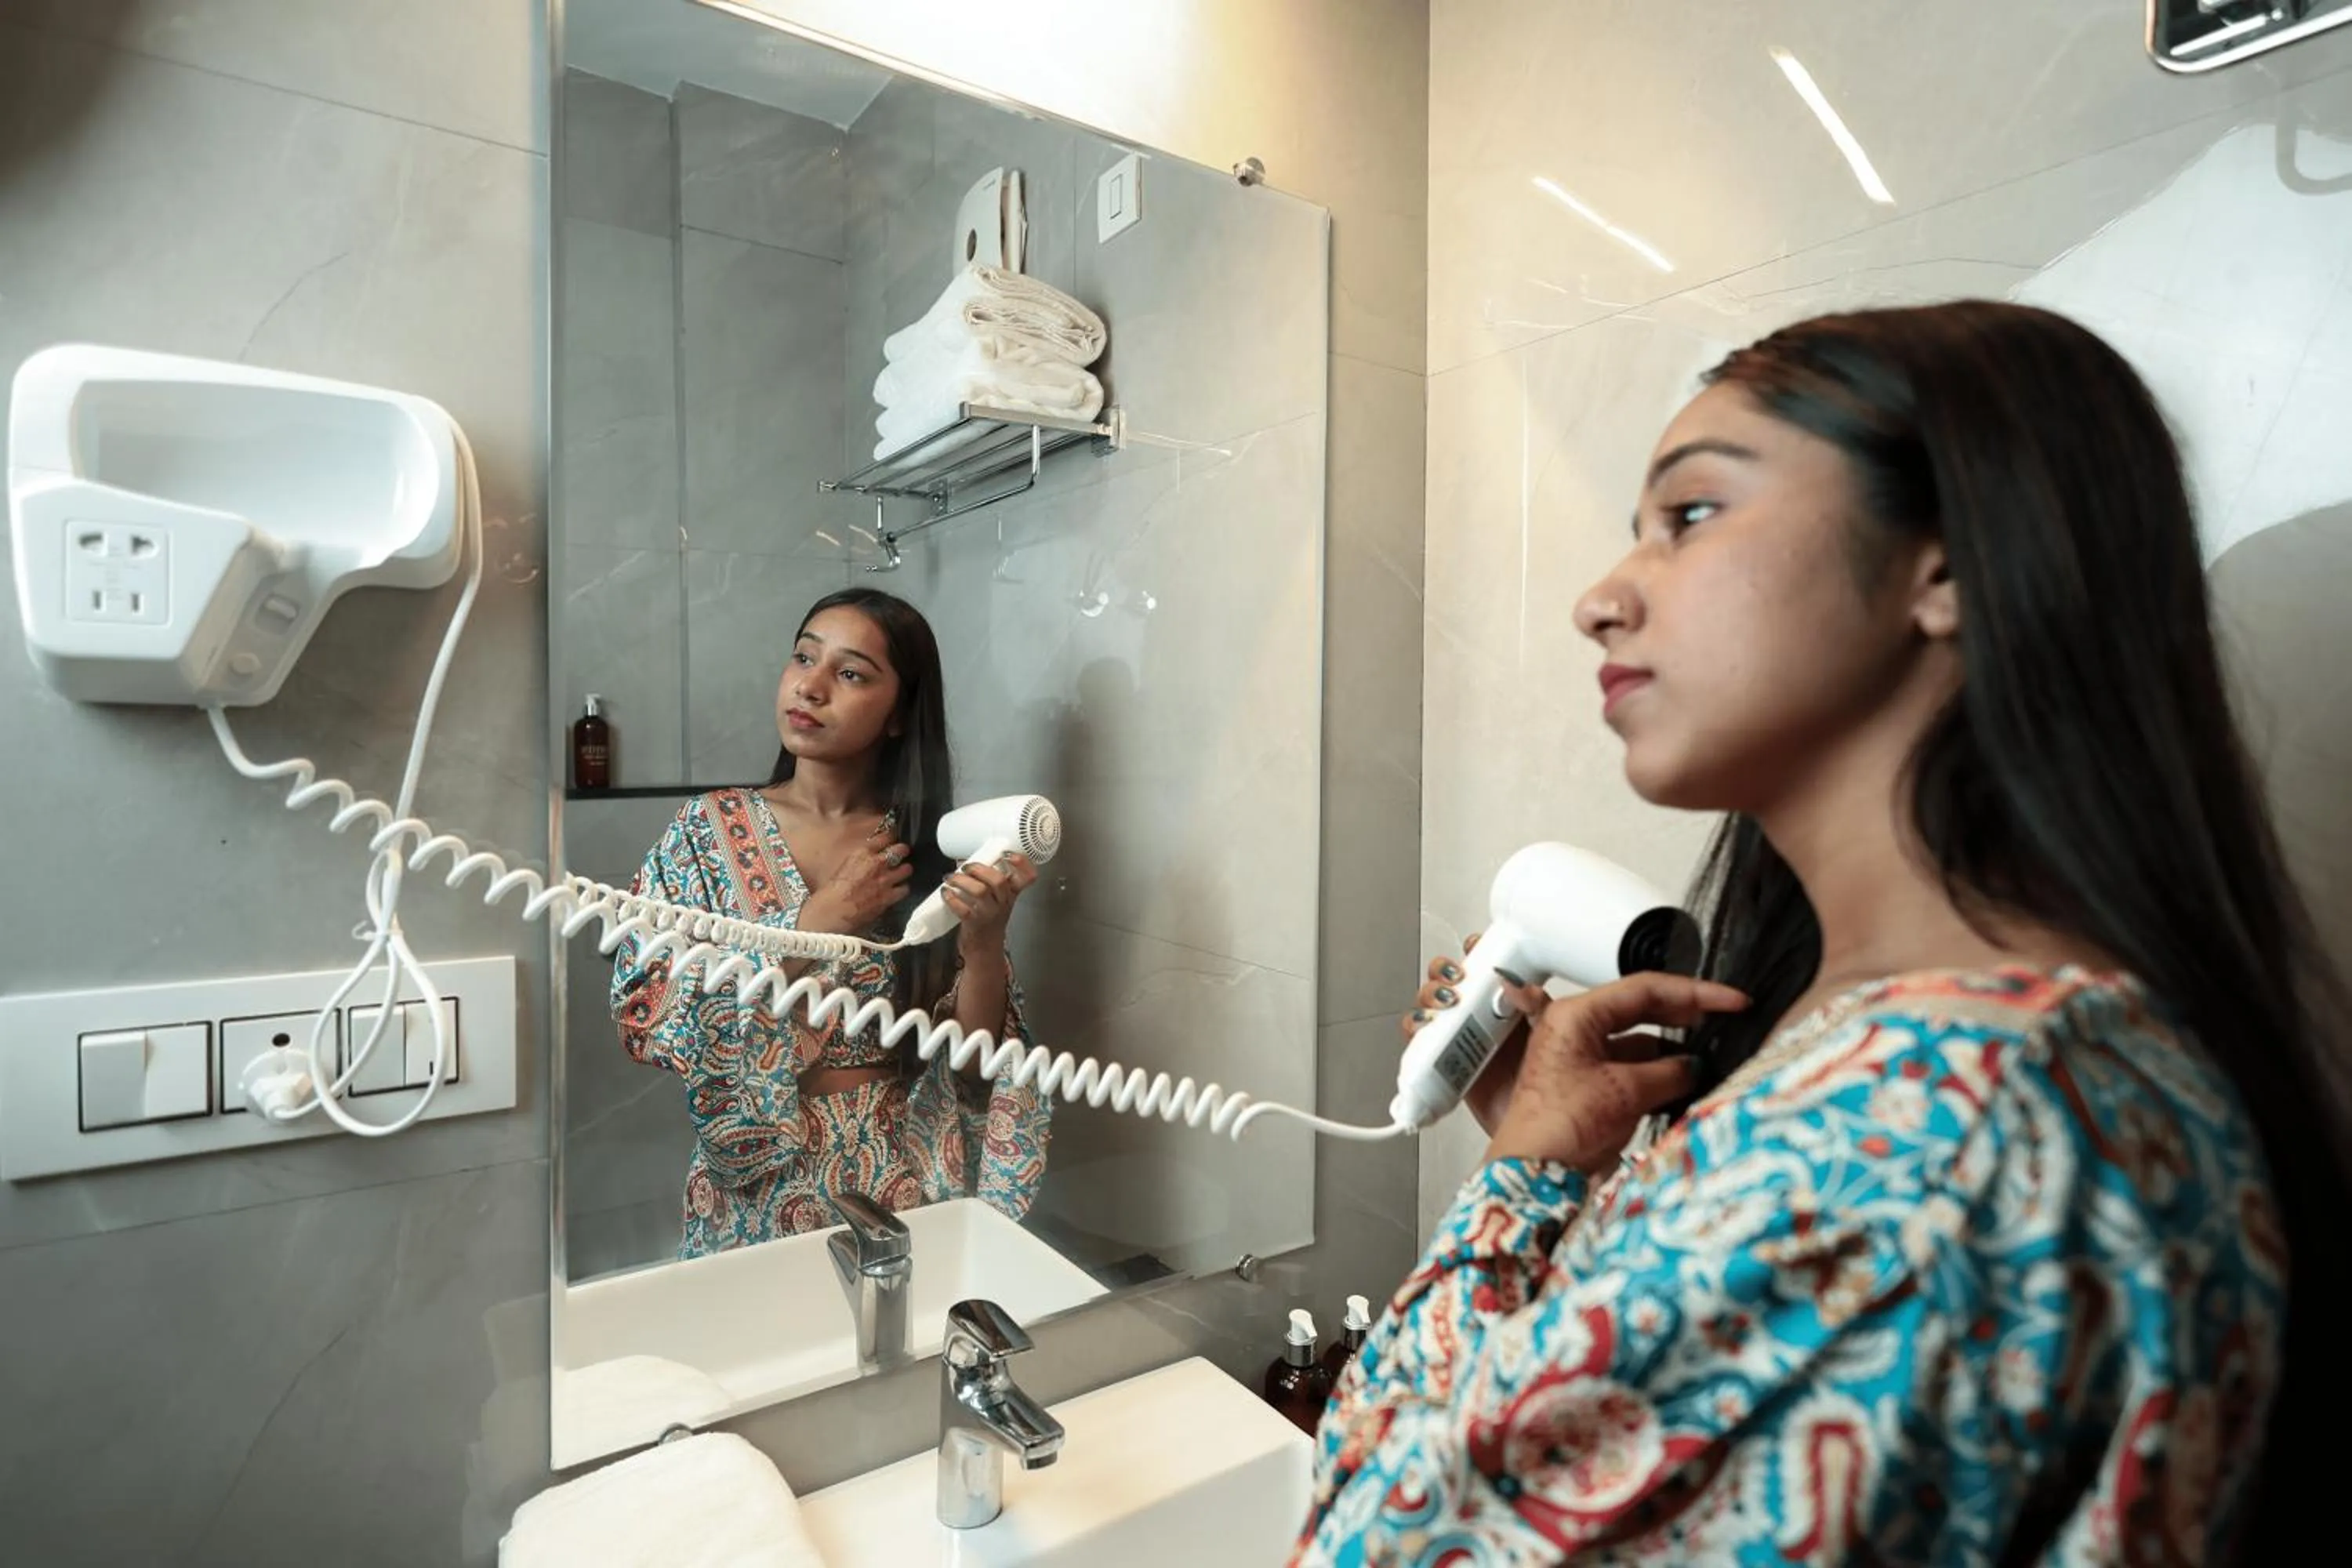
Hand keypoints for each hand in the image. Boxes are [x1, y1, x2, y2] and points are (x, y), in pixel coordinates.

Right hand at [799, 826, 913, 934]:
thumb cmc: (831, 891)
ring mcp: (885, 879)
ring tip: (902, 873)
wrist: (833, 911)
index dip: (890, 838)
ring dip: (904, 871)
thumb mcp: (844, 867)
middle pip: (900, 849)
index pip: (884, 837)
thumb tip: (867, 861)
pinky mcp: (889, 896)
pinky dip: (902, 890)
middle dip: (902, 851)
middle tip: (902, 854)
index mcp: (862, 853)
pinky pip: (905, 889)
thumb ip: (859, 861)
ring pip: (906, 869)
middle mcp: (876, 863)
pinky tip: (898, 891)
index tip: (892, 840)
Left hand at [939, 852, 1036, 955]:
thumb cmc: (988, 918)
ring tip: (950, 878)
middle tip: (966, 867)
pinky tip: (945, 893)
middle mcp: (1004, 902)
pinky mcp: (975, 923)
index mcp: (1012, 893)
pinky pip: (963, 908)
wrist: (985, 948)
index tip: (1007, 855)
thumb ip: (990, 881)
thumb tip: (967, 862)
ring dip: (962, 881)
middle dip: (979, 869)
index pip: (1028, 877)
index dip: (1022, 863)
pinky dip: (951, 898)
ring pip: (980, 891)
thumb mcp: (998, 900)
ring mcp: (990, 913)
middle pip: (999, 881)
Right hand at [1405, 937, 1531, 1133]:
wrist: (1535, 1127)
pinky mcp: (1442, 1061)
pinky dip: (1415, 1034)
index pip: (1484, 965)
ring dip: (1429, 999)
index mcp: (1505, 1002)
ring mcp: (1459, 1037)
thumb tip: (1516, 984)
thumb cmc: (1549, 1082)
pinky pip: (1418, 1041)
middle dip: (1444, 973)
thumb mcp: (1553, 1033)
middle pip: (1449, 979)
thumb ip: (1539, 1004)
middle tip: (1456, 982)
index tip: (1475, 948)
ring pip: (1430, 1006)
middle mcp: (1478, 1016)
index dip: (1474, 951)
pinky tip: (1426, 1033)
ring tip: (1443, 1008)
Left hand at [1481, 972, 1747, 1172]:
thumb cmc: (1563, 1126)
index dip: (1694, 993)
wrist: (1534, 1174)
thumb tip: (1694, 1065)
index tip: (1731, 1001)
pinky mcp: (1586, 1084)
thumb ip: (1669, 1072)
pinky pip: (1629, 1068)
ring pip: (1637, 1041)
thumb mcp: (1627, 1092)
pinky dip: (1657, 1074)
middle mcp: (1574, 1029)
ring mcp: (1580, 1057)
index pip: (1644, 989)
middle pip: (1640, 1009)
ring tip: (1710, 1055)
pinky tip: (1685, 1082)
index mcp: (1576, 1015)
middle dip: (1683, 1014)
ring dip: (1671, 1050)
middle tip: (1726, 1017)